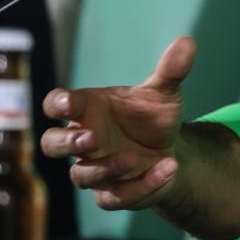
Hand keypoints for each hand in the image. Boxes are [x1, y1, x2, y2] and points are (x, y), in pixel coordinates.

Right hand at [42, 36, 193, 210]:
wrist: (171, 149)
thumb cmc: (152, 117)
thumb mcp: (164, 93)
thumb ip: (170, 70)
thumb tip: (187, 42)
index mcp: (88, 110)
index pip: (57, 105)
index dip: (57, 104)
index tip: (67, 103)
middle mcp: (85, 141)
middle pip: (52, 144)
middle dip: (67, 143)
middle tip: (91, 139)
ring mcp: (96, 169)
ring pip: (83, 176)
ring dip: (107, 168)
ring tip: (134, 157)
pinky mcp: (113, 193)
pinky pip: (117, 197)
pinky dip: (142, 185)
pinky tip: (167, 169)